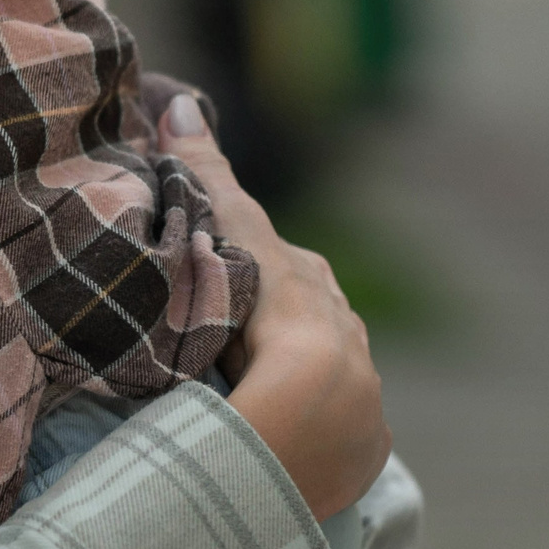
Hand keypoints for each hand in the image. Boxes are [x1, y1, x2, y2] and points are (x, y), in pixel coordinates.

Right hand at [158, 95, 389, 522]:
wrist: (308, 414)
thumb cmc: (265, 315)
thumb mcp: (232, 239)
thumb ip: (208, 175)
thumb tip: (181, 102)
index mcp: (318, 288)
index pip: (282, 266)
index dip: (250, 264)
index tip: (221, 272)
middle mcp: (351, 336)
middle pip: (308, 320)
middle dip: (277, 322)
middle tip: (228, 338)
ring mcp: (362, 395)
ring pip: (329, 374)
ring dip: (295, 380)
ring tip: (252, 396)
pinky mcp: (367, 446)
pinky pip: (342, 431)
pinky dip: (318, 430)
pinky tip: (288, 440)